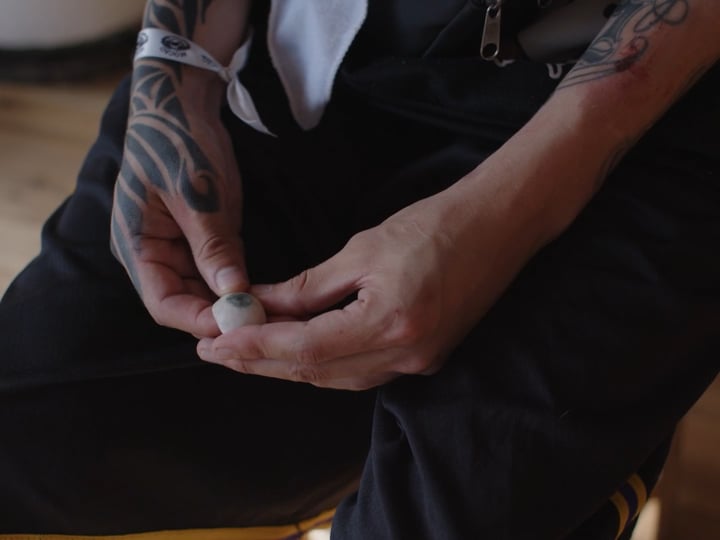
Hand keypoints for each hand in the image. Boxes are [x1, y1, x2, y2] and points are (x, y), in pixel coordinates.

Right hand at [111, 65, 246, 336]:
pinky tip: (260, 291)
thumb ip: (213, 246)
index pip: (163, 304)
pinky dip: (233, 282)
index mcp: (137, 244)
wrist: (180, 101)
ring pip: (201, 291)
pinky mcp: (196, 237)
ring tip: (265, 312)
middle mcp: (151, 253)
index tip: (239, 326)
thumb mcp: (198, 194)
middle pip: (183, 303)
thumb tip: (233, 293)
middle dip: (219, 316)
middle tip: (261, 324)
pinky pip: (213, 271)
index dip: (199, 321)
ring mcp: (174, 246)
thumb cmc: (180, 141)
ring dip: (229, 302)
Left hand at [197, 157, 551, 388]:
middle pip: (317, 373)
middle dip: (262, 363)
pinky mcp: (424, 358)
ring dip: (288, 365)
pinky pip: (360, 371)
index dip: (256, 347)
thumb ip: (310, 286)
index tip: (215, 344)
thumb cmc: (435, 225)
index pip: (305, 349)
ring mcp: (418, 363)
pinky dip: (322, 362)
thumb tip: (263, 304)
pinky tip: (295, 348)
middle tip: (216, 352)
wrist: (497, 226)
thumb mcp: (363, 248)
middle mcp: (405, 356)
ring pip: (336, 378)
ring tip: (245, 349)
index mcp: (391, 324)